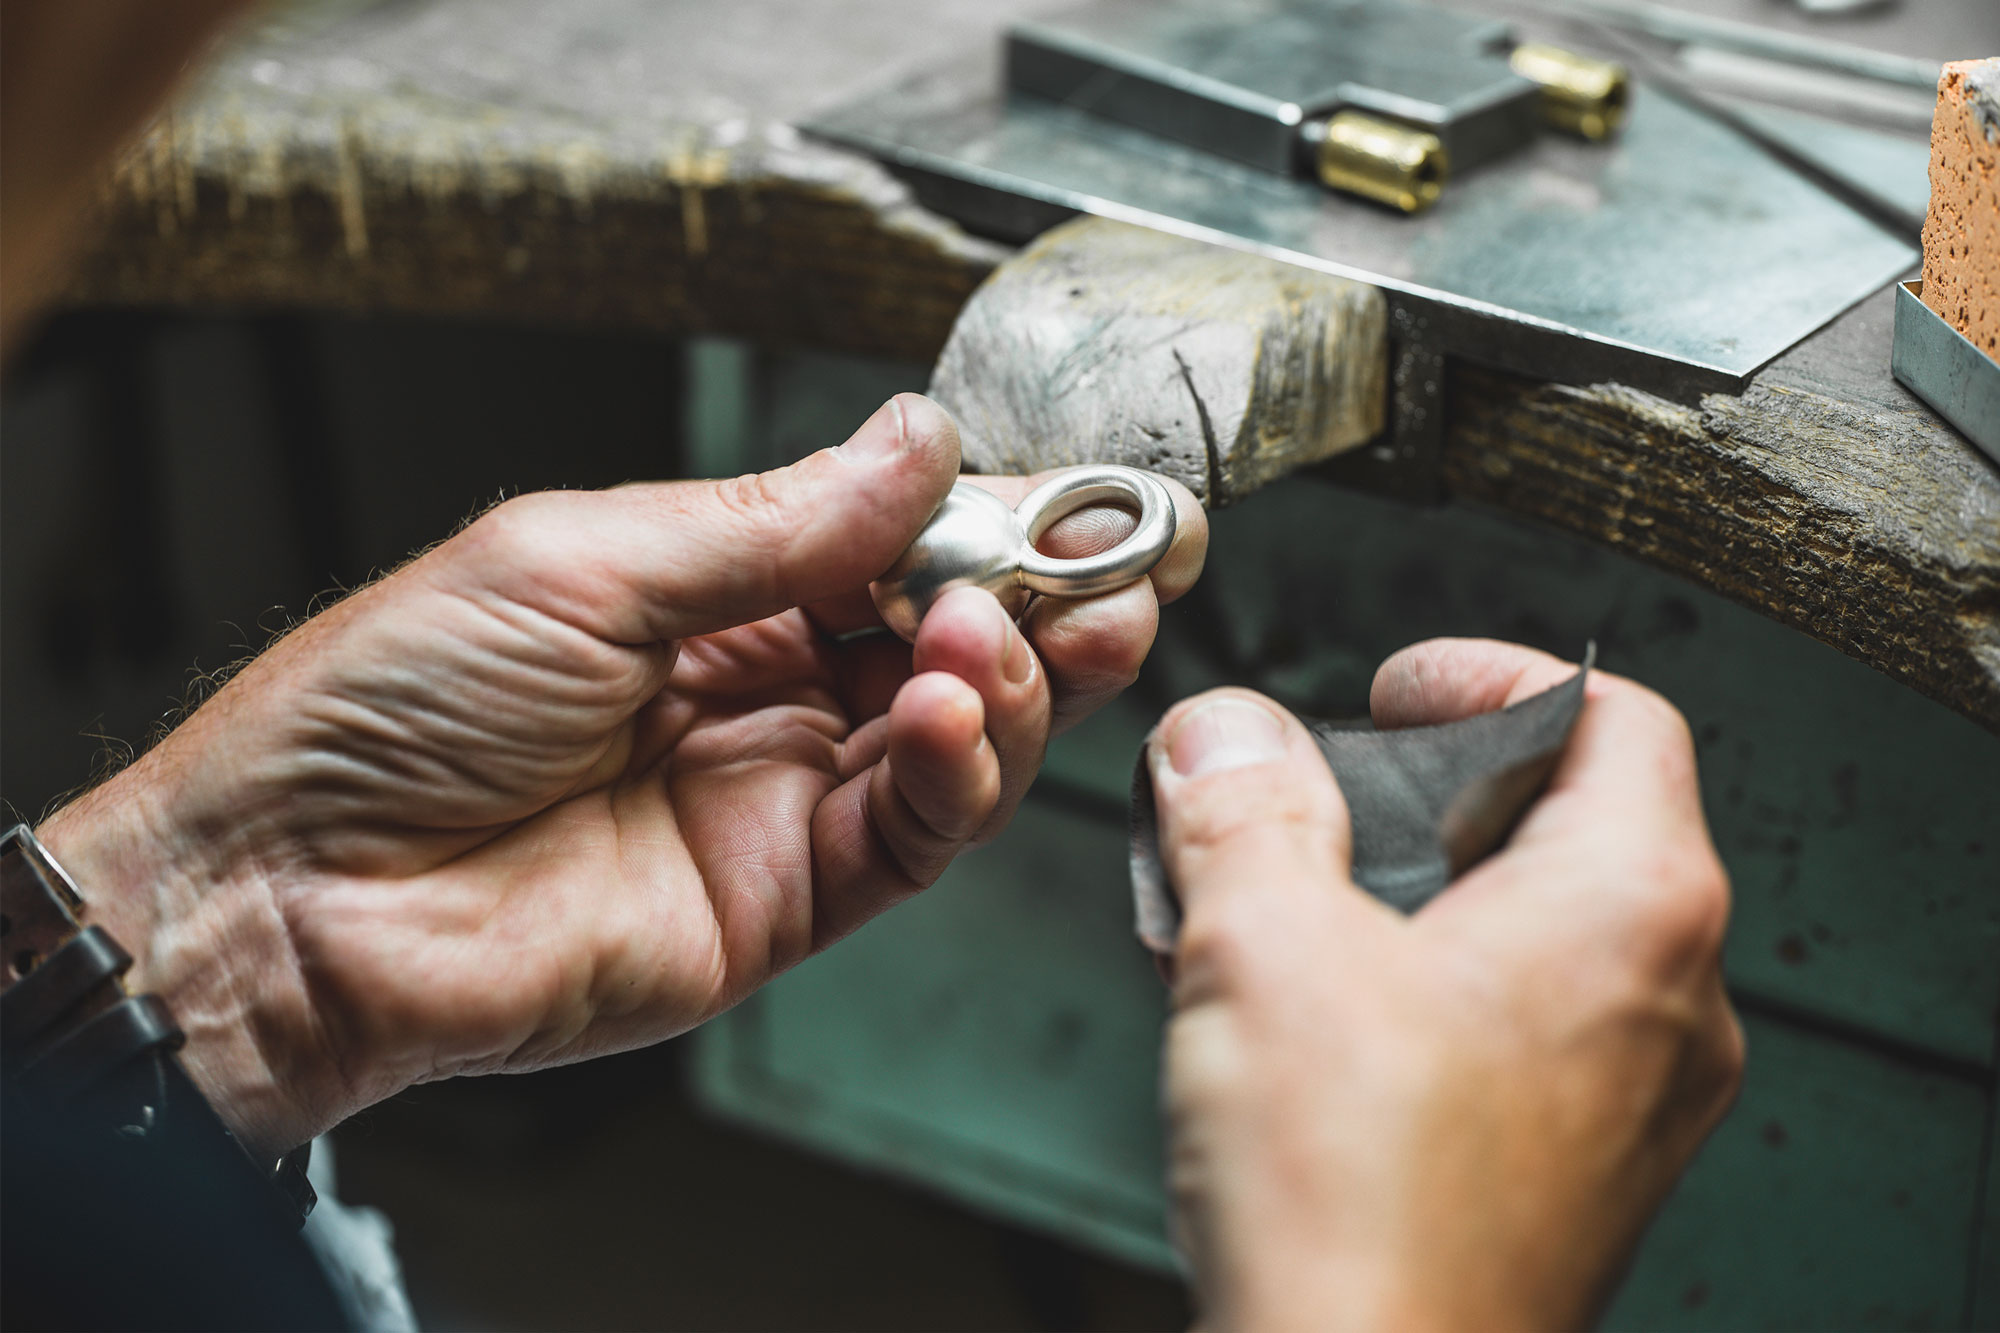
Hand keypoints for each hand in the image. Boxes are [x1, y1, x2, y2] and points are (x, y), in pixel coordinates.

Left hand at [39, 394, 1206, 1159]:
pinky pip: (911, 836)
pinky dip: (957, 773)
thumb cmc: (386, 708)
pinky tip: (951, 714)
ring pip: (954, 740)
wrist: (296, 895)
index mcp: (702, 593)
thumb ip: (773, 521)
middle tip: (1109, 566)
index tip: (1070, 492)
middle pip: (946, 644)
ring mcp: (776, 801)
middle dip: (1037, 603)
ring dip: (1007, 681)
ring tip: (998, 634)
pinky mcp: (783, 902)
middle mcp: (756, 694)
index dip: (984, 521)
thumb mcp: (585, 561)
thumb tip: (914, 443)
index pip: (886, 547)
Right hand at [1146, 639, 1742, 1332]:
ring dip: (1403, 897)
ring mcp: (1631, 1096)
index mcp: (1630, 908)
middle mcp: (1667, 1000)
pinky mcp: (1574, 1169)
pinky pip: (1513, 1028)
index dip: (1490, 675)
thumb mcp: (1262, 946)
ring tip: (1281, 912)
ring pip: (1531, 932)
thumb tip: (1227, 734)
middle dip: (1418, 794)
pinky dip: (1417, 990)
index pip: (1612, 715)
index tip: (1392, 691)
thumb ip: (1243, 808)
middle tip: (1314, 803)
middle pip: (1568, 821)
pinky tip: (1300, 1017)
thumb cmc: (1354, 1203)